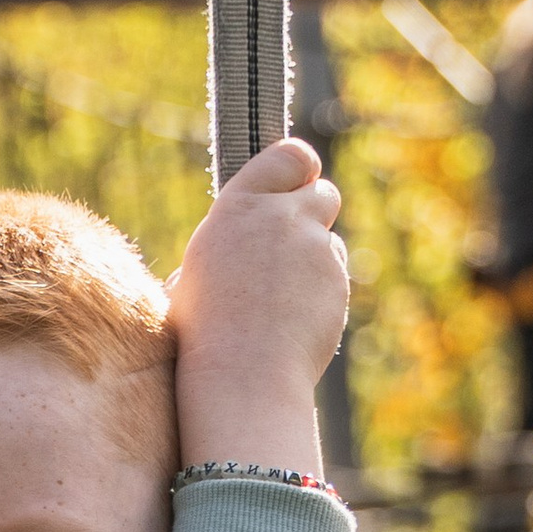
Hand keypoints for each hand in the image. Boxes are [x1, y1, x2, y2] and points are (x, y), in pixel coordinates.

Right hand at [165, 138, 349, 477]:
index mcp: (237, 207)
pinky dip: (322, 294)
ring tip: (282, 301)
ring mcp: (314, 247)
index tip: (298, 184)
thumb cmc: (203, 335)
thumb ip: (229, 242)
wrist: (240, 375)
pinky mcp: (336, 279)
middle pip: (323, 193)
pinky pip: (335, 276)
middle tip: (296, 244)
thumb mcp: (196, 273)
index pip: (291, 156)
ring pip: (329, 240)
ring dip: (315, 260)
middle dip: (315, 214)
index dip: (299, 170)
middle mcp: (280, 217)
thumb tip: (244, 239)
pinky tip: (295, 321)